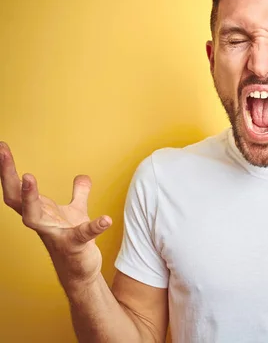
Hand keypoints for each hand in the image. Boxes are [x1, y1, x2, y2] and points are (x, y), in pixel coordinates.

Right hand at [0, 141, 112, 288]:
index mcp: (40, 211)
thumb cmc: (72, 240)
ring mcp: (55, 235)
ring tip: (28, 177)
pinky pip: (83, 234)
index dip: (7, 169)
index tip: (1, 147)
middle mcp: (41, 222)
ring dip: (29, 198)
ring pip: (33, 217)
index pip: (17, 188)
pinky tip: (106, 219)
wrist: (80, 271)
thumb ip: (79, 193)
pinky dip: (94, 226)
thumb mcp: (77, 212)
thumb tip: (82, 176)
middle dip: (7, 175)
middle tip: (2, 152)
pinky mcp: (75, 246)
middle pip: (15, 198)